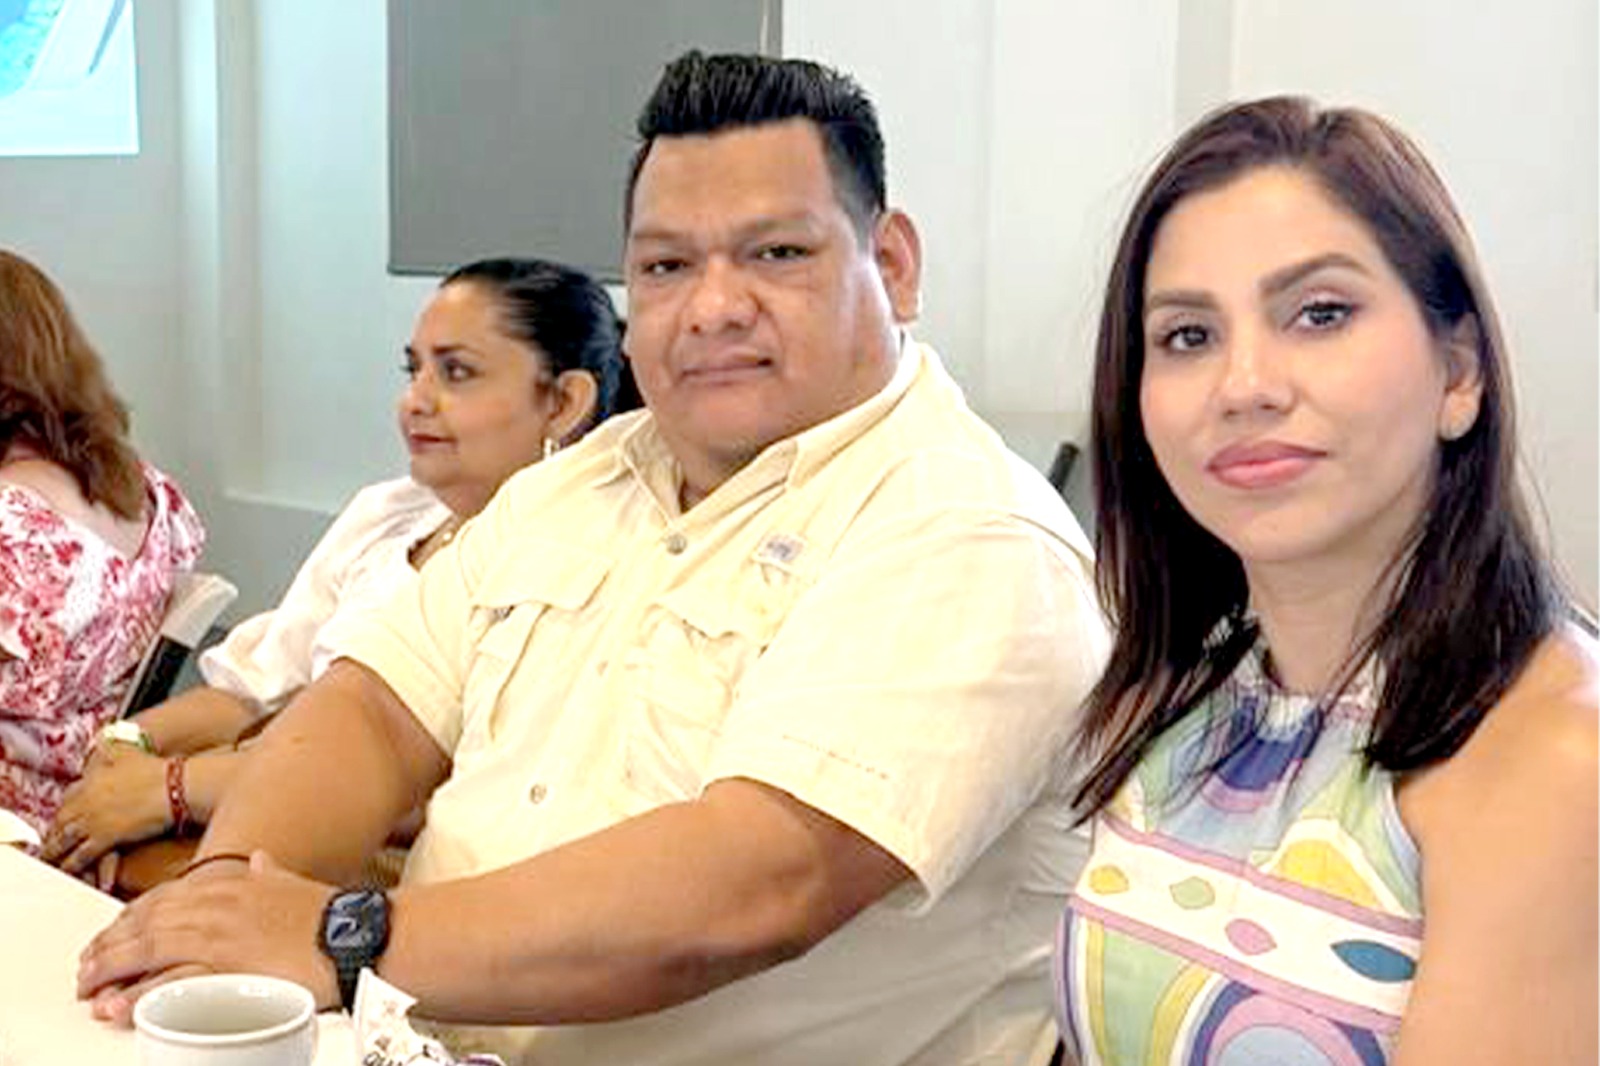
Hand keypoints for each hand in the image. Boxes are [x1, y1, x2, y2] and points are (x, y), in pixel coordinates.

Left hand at [42, 744, 169, 872]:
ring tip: (50, 862)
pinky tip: (68, 870)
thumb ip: (111, 748)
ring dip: (55, 852)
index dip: (61, 813)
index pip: (66, 800)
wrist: (173, 787)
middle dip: (52, 836)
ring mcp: (93, 820)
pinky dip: (72, 864)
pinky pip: (81, 855)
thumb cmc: (156, 769)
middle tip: (48, 846)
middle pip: (60, 822)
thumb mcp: (128, 751)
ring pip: (65, 840)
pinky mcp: (105, 837)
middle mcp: (86, 801)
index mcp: (90, 781)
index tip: (59, 822)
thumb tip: (102, 740)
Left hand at [77, 851, 340, 1025]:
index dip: (132, 917)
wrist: (357, 933)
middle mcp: (217, 903)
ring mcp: (219, 934)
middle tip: (87, 967)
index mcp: (231, 882)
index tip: (114, 934)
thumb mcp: (293, 882)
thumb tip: (261, 859)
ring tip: (89, 988)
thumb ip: (270, 872)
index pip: (165, 896)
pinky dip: (140, 994)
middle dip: (110, 946)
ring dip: (112, 969)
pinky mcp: (226, 967)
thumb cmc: (330, 913)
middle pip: (146, 922)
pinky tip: (119, 1006)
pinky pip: (171, 982)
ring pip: (148, 949)